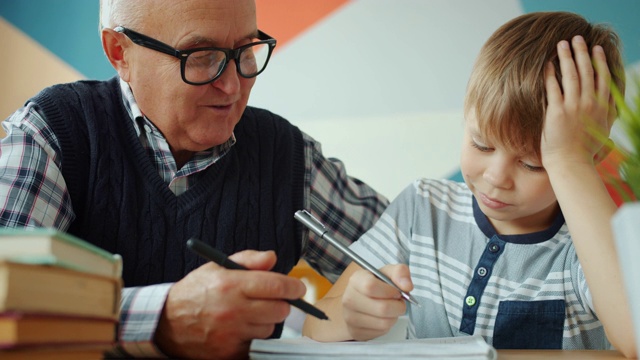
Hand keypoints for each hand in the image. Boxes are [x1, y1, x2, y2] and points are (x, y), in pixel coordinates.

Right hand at [154, 250, 305, 359]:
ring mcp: (231, 334)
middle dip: (280, 303)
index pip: (277, 286)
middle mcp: (233, 310)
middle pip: (280, 310)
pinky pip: (256, 344)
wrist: (166, 323)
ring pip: (270, 328)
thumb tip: (272, 258)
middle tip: (270, 300)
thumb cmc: (194, 293)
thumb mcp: (217, 267)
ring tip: (247, 314)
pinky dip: (252, 337)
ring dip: (265, 321)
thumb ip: (248, 259)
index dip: (293, 287)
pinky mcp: (229, 352)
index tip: (298, 288)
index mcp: (231, 285)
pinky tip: (239, 328)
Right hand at [342, 264, 412, 340]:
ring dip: (394, 316)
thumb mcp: (388, 273)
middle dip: (397, 306)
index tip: (396, 291)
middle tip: (398, 302)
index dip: (389, 291)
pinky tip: (382, 317)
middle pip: (382, 308)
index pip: (370, 286)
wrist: (361, 301)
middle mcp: (349, 299)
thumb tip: (407, 286)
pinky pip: (381, 331)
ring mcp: (350, 317)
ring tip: (390, 309)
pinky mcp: (356, 332)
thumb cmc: (377, 286)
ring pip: (384, 322)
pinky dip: (387, 325)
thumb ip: (400, 272)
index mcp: (356, 280)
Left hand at [542, 35, 613, 168]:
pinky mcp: (557, 111)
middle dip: (582, 52)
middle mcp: (590, 103)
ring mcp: (574, 106)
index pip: (603, 78)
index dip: (599, 61)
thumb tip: (610, 105)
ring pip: (571, 75)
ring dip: (566, 57)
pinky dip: (551, 73)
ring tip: (561, 44)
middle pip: (587, 71)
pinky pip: (553, 87)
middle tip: (576, 39)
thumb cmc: (585, 151)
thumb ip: (607, 115)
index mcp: (603, 107)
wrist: (571, 164)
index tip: (596, 49)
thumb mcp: (603, 130)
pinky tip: (547, 63)